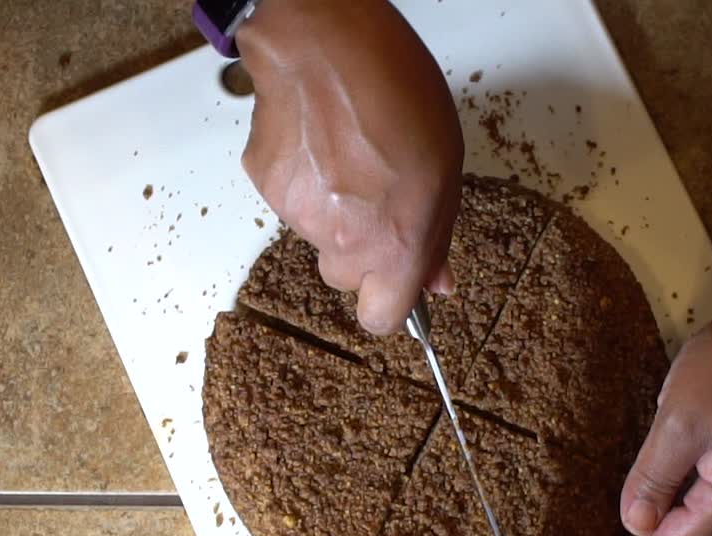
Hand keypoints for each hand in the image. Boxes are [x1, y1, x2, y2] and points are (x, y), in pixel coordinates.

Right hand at [236, 0, 463, 334]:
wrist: (322, 43)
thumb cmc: (393, 88)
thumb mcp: (445, 165)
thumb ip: (436, 232)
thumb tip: (435, 279)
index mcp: (395, 241)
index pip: (381, 317)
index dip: (389, 303)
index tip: (396, 287)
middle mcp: (343, 239)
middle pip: (345, 278)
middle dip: (361, 252)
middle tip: (376, 203)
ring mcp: (299, 216)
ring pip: (317, 236)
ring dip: (332, 210)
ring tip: (349, 155)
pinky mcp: (266, 187)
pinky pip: (290, 201)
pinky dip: (303, 180)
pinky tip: (320, 142)